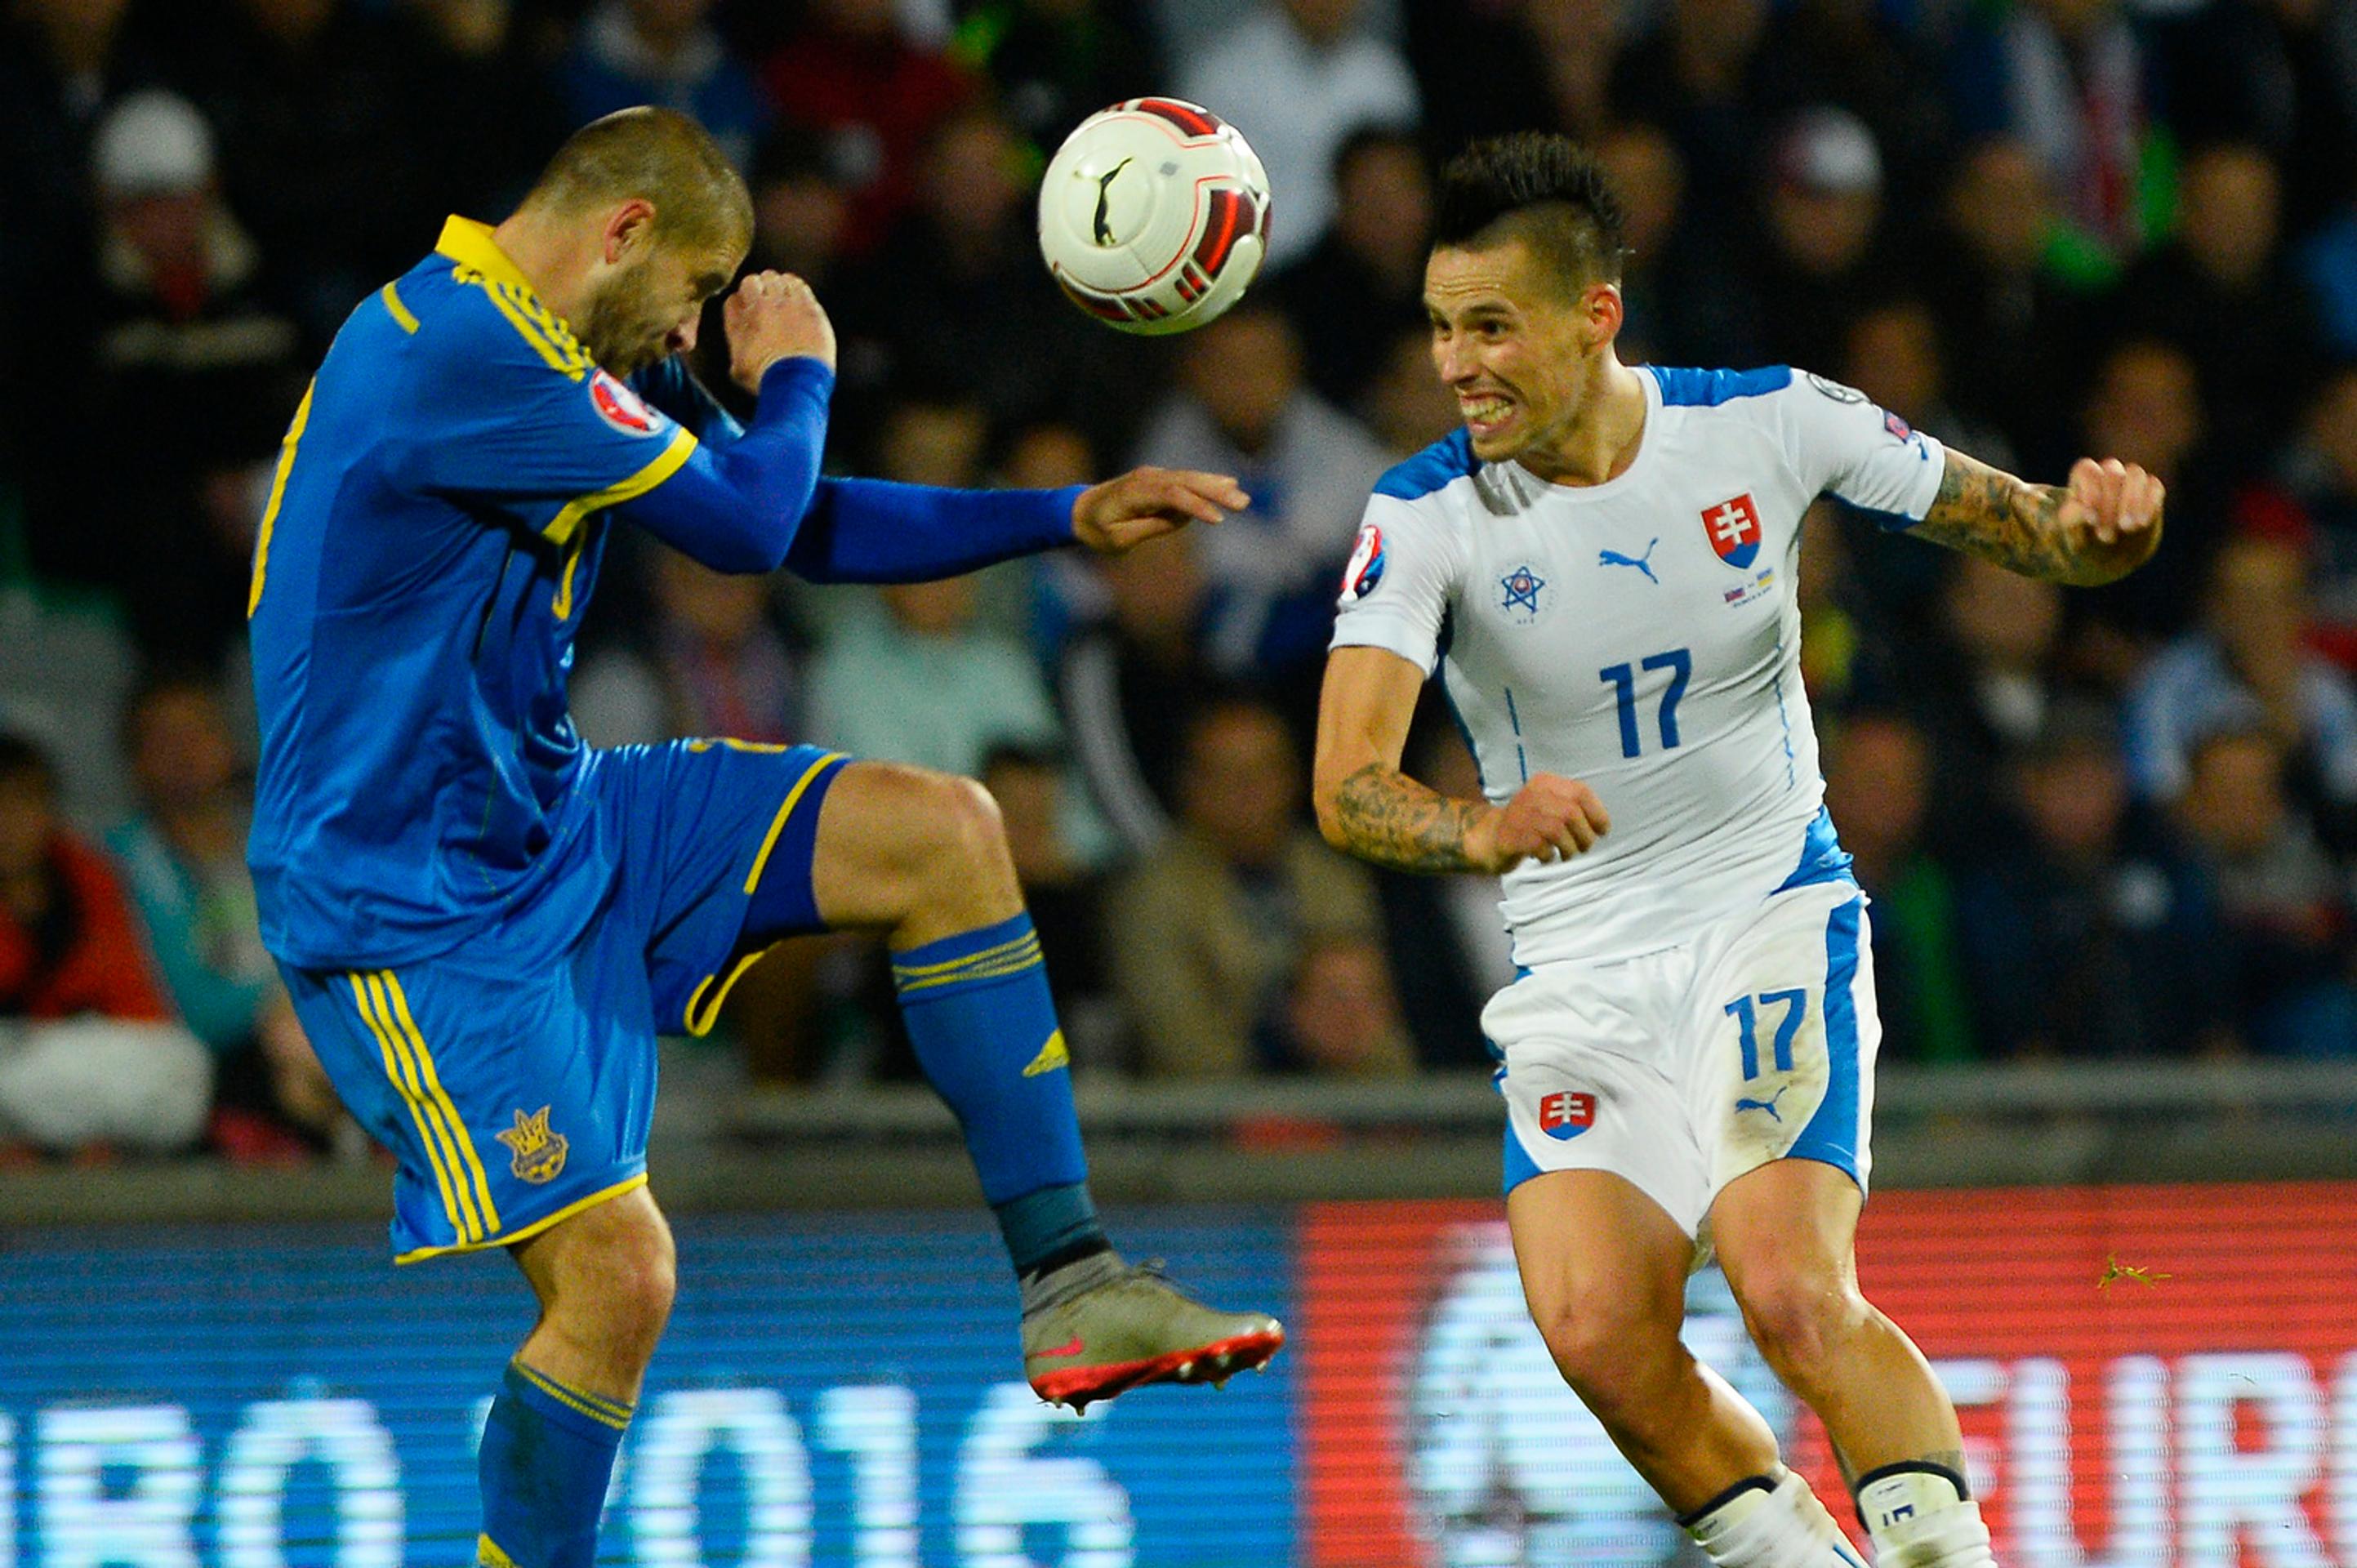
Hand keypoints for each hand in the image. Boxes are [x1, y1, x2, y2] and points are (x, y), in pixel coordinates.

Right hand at [726, 270, 834, 390]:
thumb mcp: (738, 366)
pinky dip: (798, 289)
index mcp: (742, 319)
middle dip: (759, 288)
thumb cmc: (766, 379)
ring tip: (783, 297)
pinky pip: (801, 287)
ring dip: (779, 285)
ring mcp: (788, 305)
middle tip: (766, 299)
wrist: (796, 382)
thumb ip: (735, 338)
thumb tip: (735, 319)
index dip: (742, 300)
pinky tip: (799, 299)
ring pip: (780, 279)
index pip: (735, 297)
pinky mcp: (810, 309)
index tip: (748, 307)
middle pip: (755, 281)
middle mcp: (762, 306)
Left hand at [1070, 466, 1249, 552]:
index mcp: (1133, 493)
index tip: (1218, 520)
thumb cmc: (1097, 530)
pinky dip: (1206, 483)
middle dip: (1215, 492)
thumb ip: (1150, 527)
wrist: (1080, 511)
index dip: (1196, 506)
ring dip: (1216, 486)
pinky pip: (1185, 481)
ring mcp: (1153, 476)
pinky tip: (1228, 485)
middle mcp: (1146, 478)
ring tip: (1241, 497)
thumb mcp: (1118, 539)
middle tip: (1243, 503)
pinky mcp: (1159, 480)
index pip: (1171, 496)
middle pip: (1186, 482)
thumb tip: (1182, 517)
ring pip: (1189, 478)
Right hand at [1462, 773, 1609, 872]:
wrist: (1490, 837)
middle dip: (1584, 836)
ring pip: (1558, 832)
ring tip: (1565, 854)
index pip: (1581, 792)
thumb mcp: (1550, 804)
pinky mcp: (1513, 836)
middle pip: (1571, 814)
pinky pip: (1542, 848)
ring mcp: (1521, 815)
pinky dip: (1549, 856)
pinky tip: (1544, 856)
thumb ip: (1573, 807)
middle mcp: (1532, 794)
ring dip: (1569, 849)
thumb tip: (1601, 826)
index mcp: (1545, 783)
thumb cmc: (1530, 824)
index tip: (1602, 831)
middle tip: (1583, 847)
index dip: (1597, 813)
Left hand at [2059, 456, 2164, 555]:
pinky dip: (2149, 504)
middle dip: (2110, 504)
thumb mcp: (2071, 535)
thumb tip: (2083, 510)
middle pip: (2112, 471)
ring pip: (2135, 474)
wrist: (2110, 555)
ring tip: (2126, 528)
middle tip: (2105, 536)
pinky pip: (2154, 486)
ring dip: (2132, 501)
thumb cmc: (2086, 540)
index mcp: (2083, 480)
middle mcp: (2108, 474)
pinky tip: (2142, 524)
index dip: (2089, 491)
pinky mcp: (2152, 491)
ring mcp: (2131, 481)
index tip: (2090, 520)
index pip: (2087, 470)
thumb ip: (2072, 520)